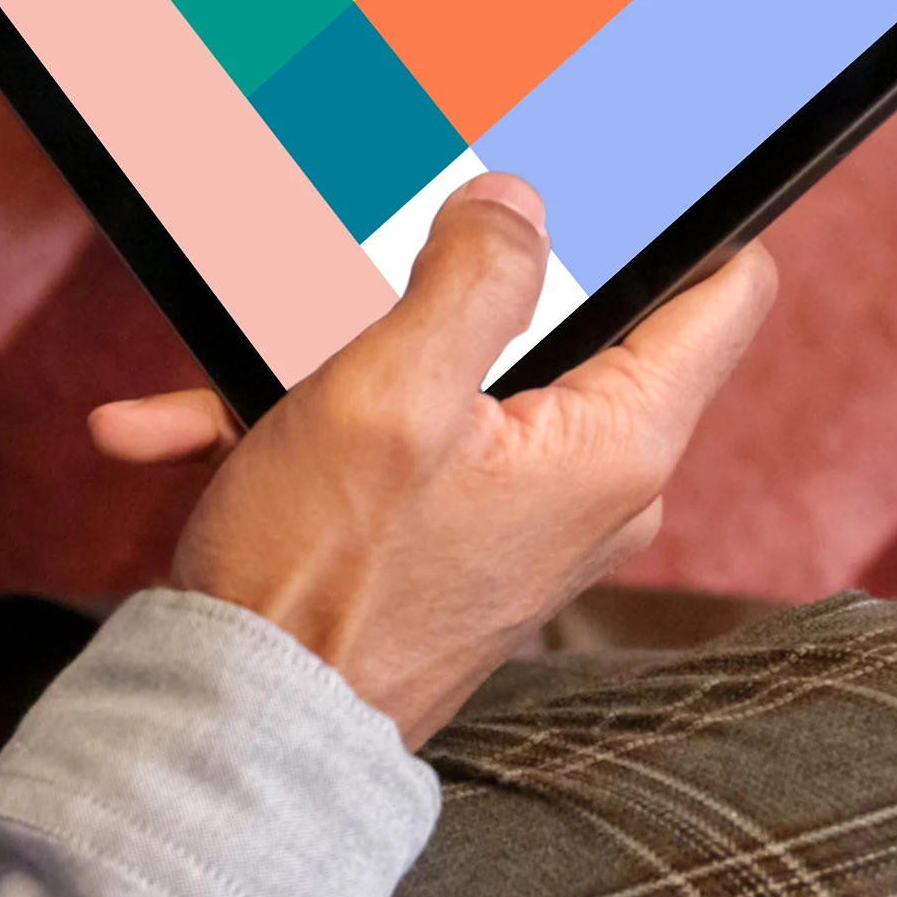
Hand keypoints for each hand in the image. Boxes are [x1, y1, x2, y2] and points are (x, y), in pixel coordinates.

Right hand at [91, 176, 777, 745]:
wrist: (239, 740)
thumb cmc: (322, 584)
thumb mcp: (392, 394)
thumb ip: (474, 281)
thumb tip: (521, 206)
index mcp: (619, 444)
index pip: (726, 291)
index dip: (689, 212)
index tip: (626, 156)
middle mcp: (595, 486)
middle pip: (573, 321)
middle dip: (464, 273)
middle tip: (389, 216)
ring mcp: (524, 518)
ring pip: (455, 378)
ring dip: (343, 351)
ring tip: (241, 344)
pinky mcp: (453, 543)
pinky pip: (394, 449)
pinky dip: (300, 424)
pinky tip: (170, 423)